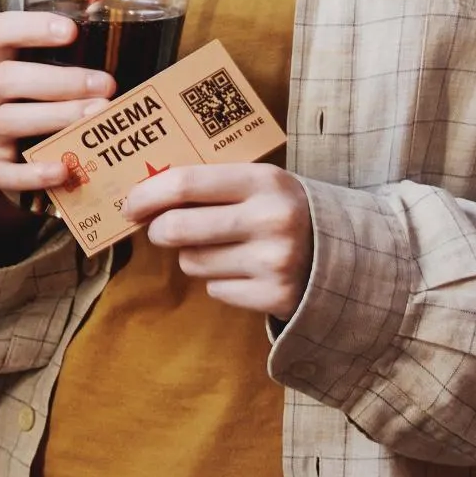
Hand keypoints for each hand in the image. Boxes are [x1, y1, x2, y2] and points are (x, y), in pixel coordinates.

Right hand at [0, 10, 119, 252]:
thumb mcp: (65, 83)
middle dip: (60, 82)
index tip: (71, 32)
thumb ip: (88, 67)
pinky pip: (5, 173)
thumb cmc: (57, 111)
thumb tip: (146, 51)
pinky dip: (34, 173)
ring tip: (96, 118)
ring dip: (55, 117)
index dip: (30, 27)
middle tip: (106, 86)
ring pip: (8, 120)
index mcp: (6, 62)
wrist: (29, 166)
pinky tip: (64, 169)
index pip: (0, 31)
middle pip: (7, 78)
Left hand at [125, 163, 315, 317]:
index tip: (129, 205)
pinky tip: (244, 270)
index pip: (185, 183)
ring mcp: (274, 261)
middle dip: (159, 230)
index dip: (147, 195)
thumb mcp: (258, 183)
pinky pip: (215, 290)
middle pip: (178, 228)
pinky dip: (220, 282)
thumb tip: (143, 195)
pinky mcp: (275, 296)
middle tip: (160, 230)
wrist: (346, 253)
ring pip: (192, 261)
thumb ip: (210, 184)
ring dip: (192, 257)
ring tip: (221, 247)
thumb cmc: (282, 210)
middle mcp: (270, 219)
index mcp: (263, 180)